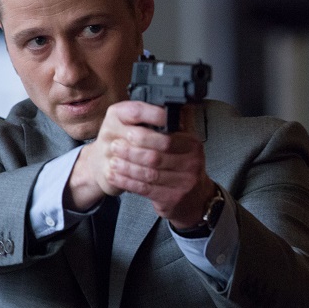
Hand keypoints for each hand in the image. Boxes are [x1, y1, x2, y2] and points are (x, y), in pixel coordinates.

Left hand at [68, 101, 212, 226]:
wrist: (195, 198)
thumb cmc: (182, 167)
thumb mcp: (184, 145)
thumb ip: (170, 130)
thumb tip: (152, 108)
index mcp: (192, 145)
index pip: (167, 139)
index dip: (145, 136)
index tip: (127, 131)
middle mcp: (192, 164)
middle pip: (155, 157)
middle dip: (131, 151)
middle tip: (114, 146)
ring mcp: (183, 183)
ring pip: (148, 174)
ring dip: (127, 167)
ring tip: (113, 161)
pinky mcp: (172, 199)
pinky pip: (145, 189)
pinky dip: (127, 182)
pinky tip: (116, 176)